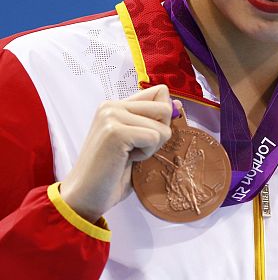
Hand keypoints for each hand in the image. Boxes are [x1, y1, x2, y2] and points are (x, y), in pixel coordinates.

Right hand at [60, 85, 175, 222]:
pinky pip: (154, 138)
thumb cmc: (112, 173)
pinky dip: (146, 154)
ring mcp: (112, 116)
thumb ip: (154, 121)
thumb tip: (179, 104)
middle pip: (165, 108)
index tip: (144, 137)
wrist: (85, 197)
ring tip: (127, 156)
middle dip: (159, 133)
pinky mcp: (115, 132)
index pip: (159, 93)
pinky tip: (125, 160)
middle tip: (135, 149)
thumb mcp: (137, 141)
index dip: (162, 117)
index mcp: (116, 105)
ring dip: (152, 147)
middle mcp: (112, 106)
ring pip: (162, 125)